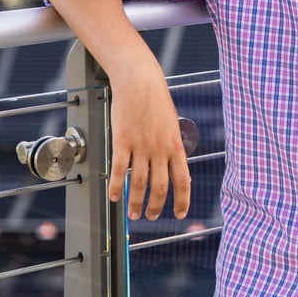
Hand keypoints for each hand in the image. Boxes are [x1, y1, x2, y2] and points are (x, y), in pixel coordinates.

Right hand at [108, 53, 191, 220]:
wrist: (139, 80)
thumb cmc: (155, 98)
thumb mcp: (171, 123)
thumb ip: (170, 144)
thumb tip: (171, 162)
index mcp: (175, 145)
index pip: (183, 180)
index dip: (182, 200)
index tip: (180, 214)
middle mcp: (160, 149)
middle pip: (160, 187)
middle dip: (155, 206)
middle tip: (150, 216)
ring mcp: (141, 146)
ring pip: (139, 183)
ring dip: (136, 202)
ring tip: (133, 214)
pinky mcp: (122, 141)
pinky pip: (119, 170)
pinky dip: (117, 186)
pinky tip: (114, 197)